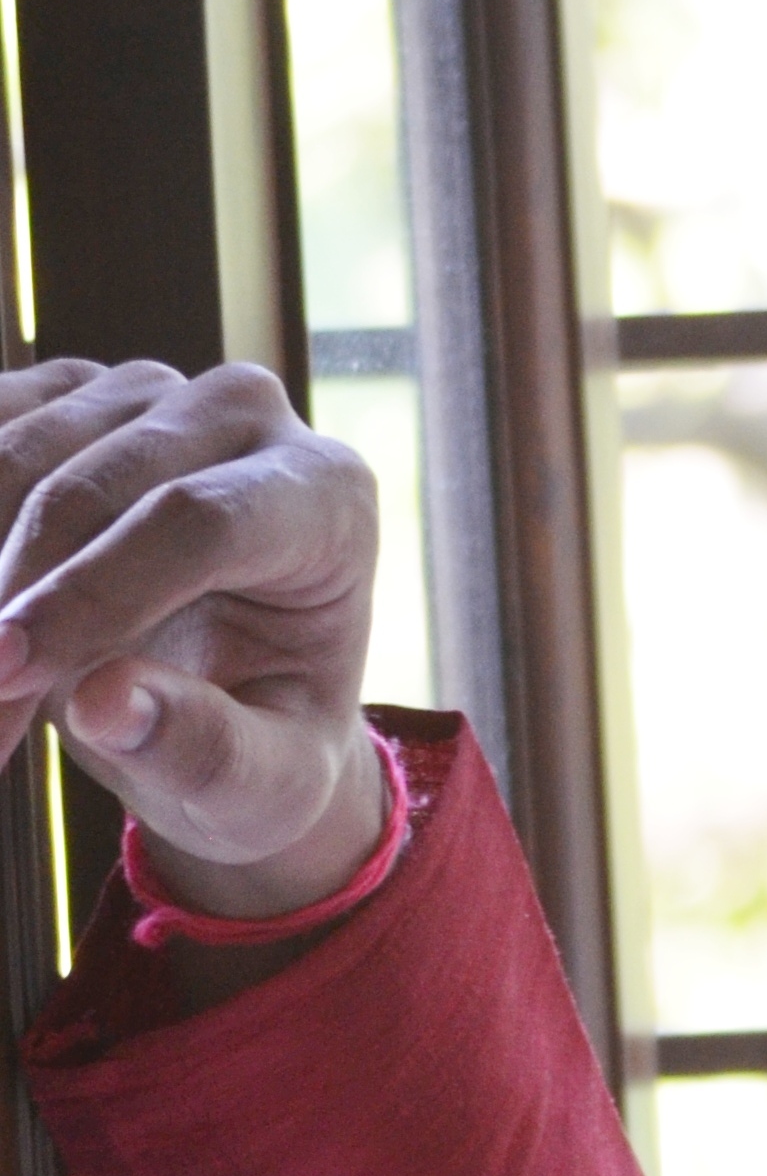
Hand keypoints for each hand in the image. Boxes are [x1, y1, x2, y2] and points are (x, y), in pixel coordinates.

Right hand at [0, 356, 389, 915]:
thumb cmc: (270, 737)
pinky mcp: (71, 394)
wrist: (232, 691)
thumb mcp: (268, 784)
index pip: (194, 522)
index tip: (5, 669)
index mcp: (325, 495)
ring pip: (18, 456)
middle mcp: (244, 414)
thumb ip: (207, 752)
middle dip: (12, 601)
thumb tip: (102, 705)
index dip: (90, 596)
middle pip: (95, 486)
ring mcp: (150, 391)